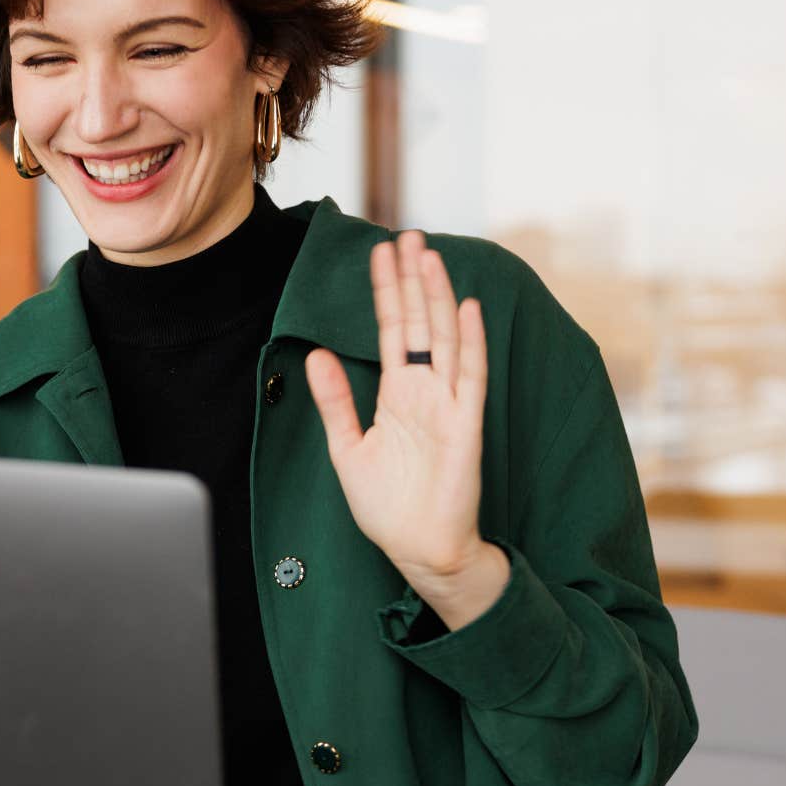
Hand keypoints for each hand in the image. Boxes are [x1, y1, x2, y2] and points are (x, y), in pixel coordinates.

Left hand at [304, 231, 498, 612]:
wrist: (420, 550)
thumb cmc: (389, 507)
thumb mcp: (349, 448)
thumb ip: (336, 401)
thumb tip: (317, 355)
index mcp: (397, 396)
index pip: (390, 331)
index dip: (385, 292)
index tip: (380, 253)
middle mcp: (424, 393)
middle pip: (417, 324)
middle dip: (411, 280)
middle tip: (406, 235)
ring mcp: (448, 406)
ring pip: (443, 339)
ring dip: (436, 297)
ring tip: (428, 256)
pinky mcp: (466, 427)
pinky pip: (469, 378)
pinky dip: (468, 343)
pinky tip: (465, 308)